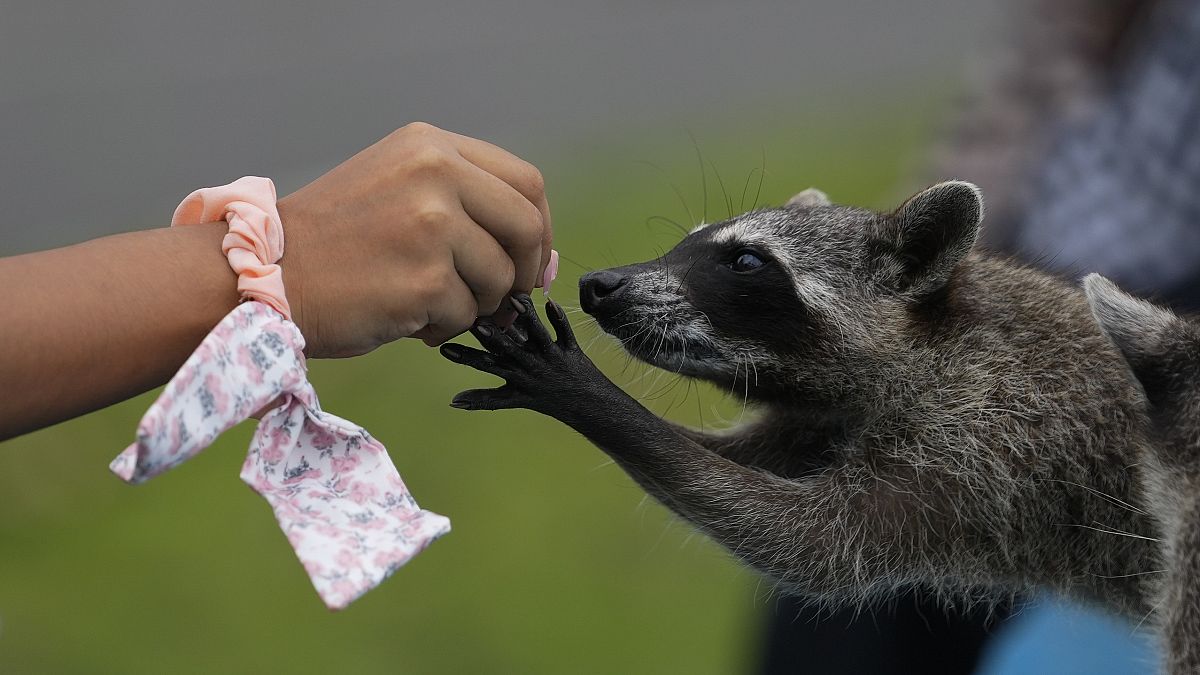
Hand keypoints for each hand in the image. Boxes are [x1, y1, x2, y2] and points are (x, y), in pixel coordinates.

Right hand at [277, 122, 552, 356]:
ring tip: (426, 305)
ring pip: (498, 279)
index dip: (538, 228)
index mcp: (431, 146)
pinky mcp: (425, 278)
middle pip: (526, 226)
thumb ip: (466, 207)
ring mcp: (433, 225)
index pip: (524, 182)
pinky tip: (404, 318)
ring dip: (474, 305)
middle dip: (523, 271)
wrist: (264, 275)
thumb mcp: (397, 189)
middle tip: (503, 299)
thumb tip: (539, 263)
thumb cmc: (334, 244)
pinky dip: (443, 328)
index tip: (530, 261)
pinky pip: (466, 315)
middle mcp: (436, 174)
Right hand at [439, 295, 608, 420]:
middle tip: (476, 323)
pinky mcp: (570, 349)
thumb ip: (483, 398)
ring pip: (537, 335)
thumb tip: (453, 402)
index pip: (486, 366)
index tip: (445, 349)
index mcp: (514, 376)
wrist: (585, 406)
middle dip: (493, 338)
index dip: (465, 359)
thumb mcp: (511, 399)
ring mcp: (550, 356)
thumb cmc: (545, 399)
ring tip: (515, 300)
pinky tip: (551, 302)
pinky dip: (559, 318)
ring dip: (527, 319)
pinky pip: (564, 332)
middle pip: (508, 349)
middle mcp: (530, 366)